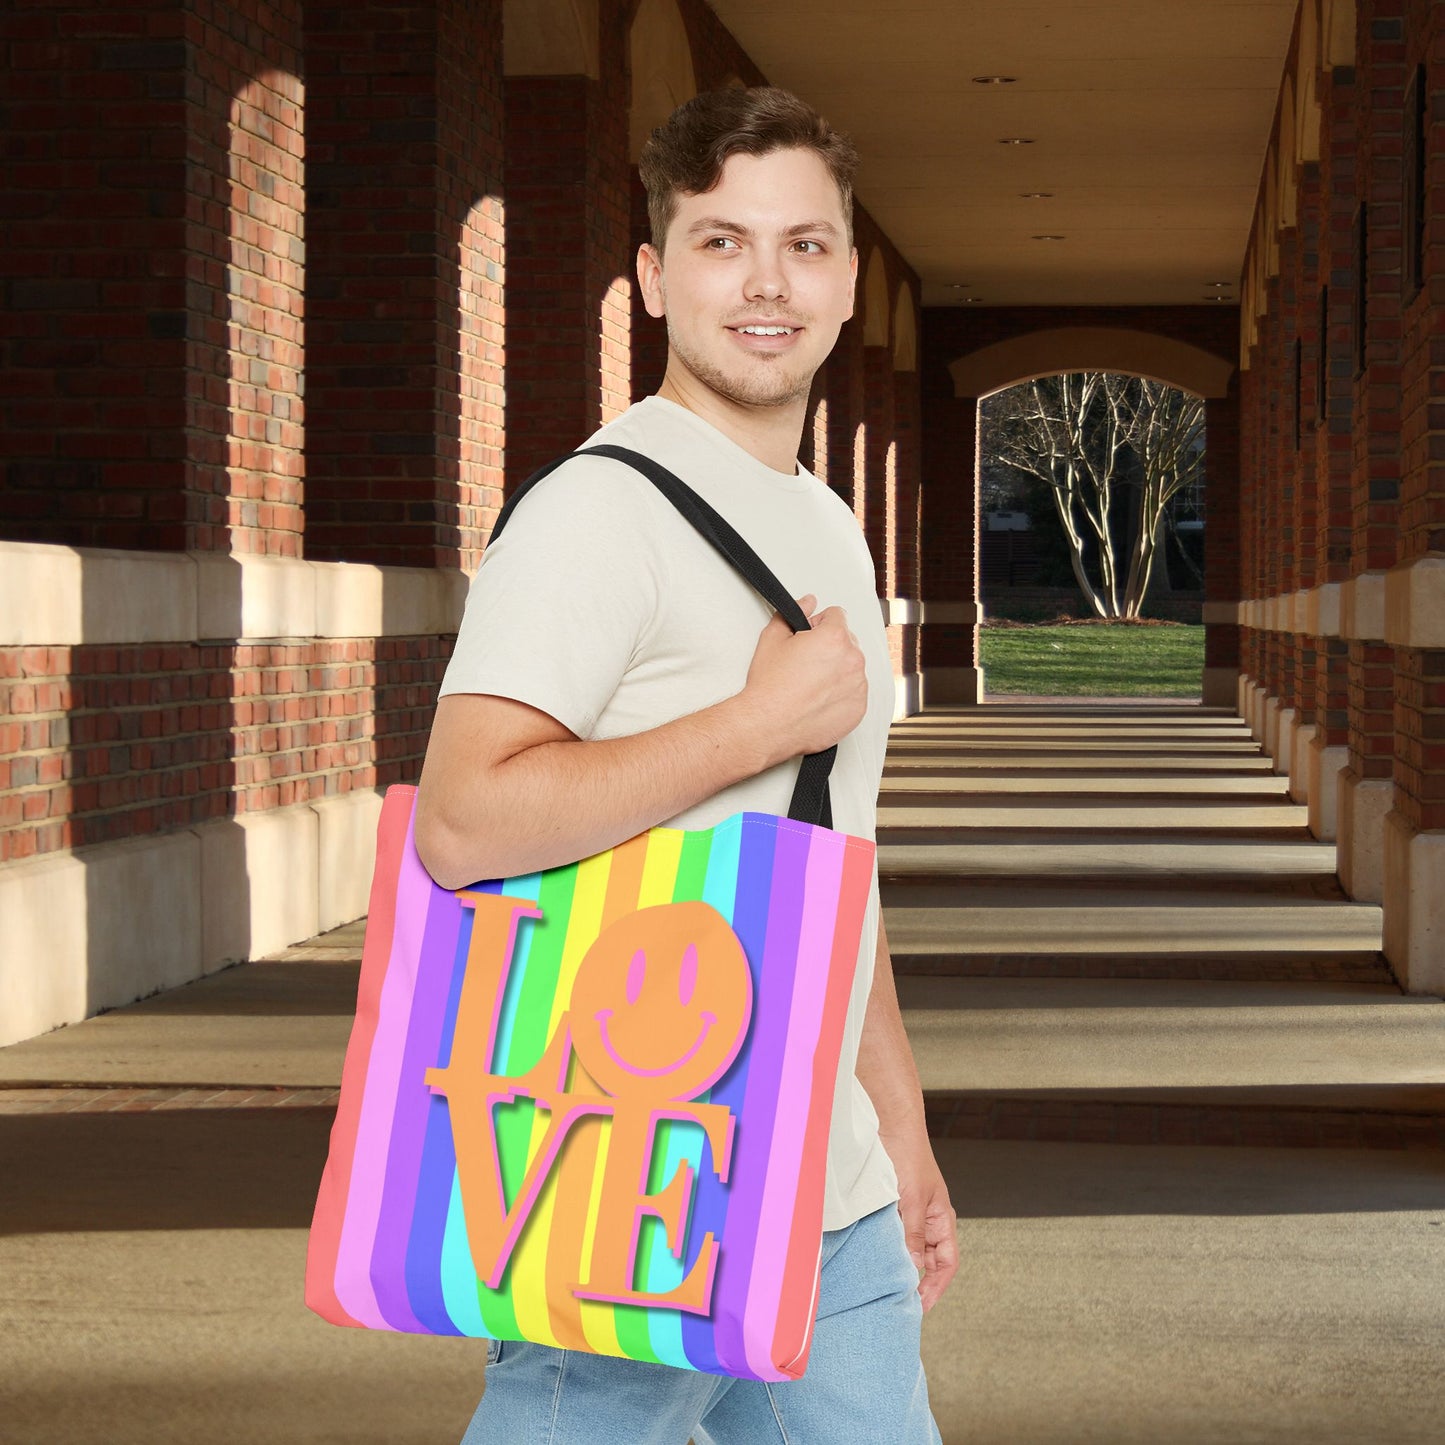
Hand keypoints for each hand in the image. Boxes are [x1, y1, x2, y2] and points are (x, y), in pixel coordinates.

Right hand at [743, 593, 867, 762]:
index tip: (808, 638)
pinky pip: (855, 693)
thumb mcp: (772, 638)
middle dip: (830, 647)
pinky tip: (818, 699)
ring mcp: (858, 686)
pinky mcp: (858, 709)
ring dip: (836, 671)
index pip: (837, 615)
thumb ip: (795, 612)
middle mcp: (852, 660)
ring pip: (852, 667)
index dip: (818, 624)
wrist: (768, 725)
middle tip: (805, 663)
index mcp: (835, 638)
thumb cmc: (769, 688)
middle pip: (847, 641)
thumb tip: (808, 602)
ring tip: (810, 684)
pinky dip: (841, 694)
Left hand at [887, 1131, 958, 1311]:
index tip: (920, 1307)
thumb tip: (912, 1269)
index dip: (936, 1287)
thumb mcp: (912, 1200)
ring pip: (908, 1250)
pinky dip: (887, 1249)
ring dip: (900, 1266)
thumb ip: (913, 1234)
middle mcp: (928, 1220)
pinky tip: (874, 1259)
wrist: (892, 1126)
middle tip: (898, 1303)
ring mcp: (910, 1214)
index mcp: (942, 1220)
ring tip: (885, 1287)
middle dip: (917, 1283)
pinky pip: (893, 1235)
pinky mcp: (893, 1207)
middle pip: (928, 1262)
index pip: (946, 1264)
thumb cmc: (909, 1157)